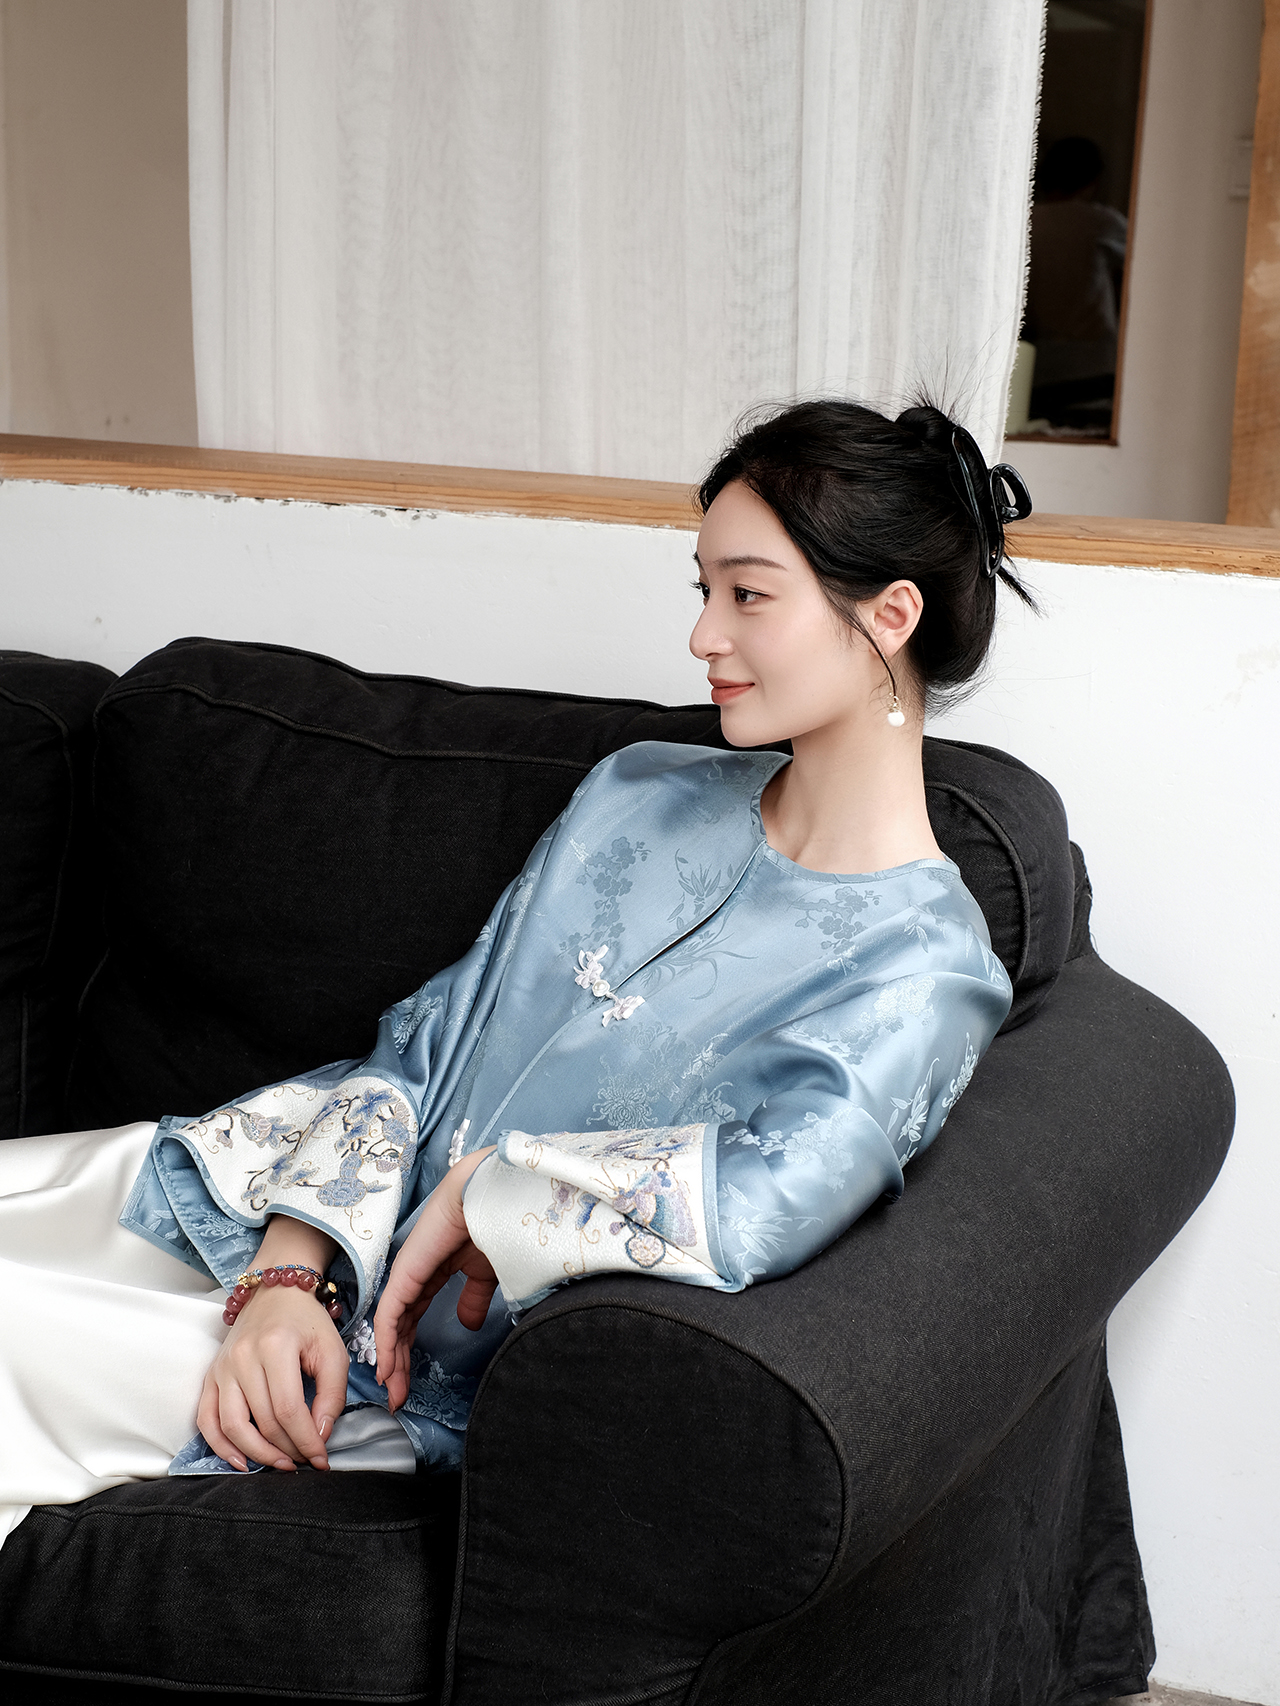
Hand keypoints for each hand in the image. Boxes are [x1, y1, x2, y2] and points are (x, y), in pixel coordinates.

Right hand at [197, 1217, 344, 1471]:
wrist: (275, 1292)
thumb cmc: (307, 1323)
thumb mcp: (332, 1351)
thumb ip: (332, 1394)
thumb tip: (320, 1436)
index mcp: (275, 1346)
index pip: (288, 1408)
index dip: (306, 1440)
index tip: (321, 1459)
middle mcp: (242, 1357)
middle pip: (262, 1420)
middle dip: (287, 1449)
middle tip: (306, 1461)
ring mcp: (222, 1367)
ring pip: (231, 1425)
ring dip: (257, 1453)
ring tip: (280, 1465)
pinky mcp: (210, 1376)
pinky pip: (206, 1419)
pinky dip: (220, 1446)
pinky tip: (241, 1462)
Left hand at [374, 1148, 497, 1412]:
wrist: (488, 1194)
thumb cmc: (492, 1224)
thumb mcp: (485, 1271)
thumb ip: (472, 1298)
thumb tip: (468, 1324)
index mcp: (431, 1272)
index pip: (412, 1318)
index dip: (409, 1350)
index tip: (409, 1382)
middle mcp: (413, 1275)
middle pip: (399, 1327)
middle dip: (399, 1363)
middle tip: (398, 1397)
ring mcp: (406, 1274)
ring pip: (391, 1325)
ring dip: (391, 1360)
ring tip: (392, 1391)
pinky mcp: (405, 1273)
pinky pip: (390, 1314)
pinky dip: (388, 1343)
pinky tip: (389, 1367)